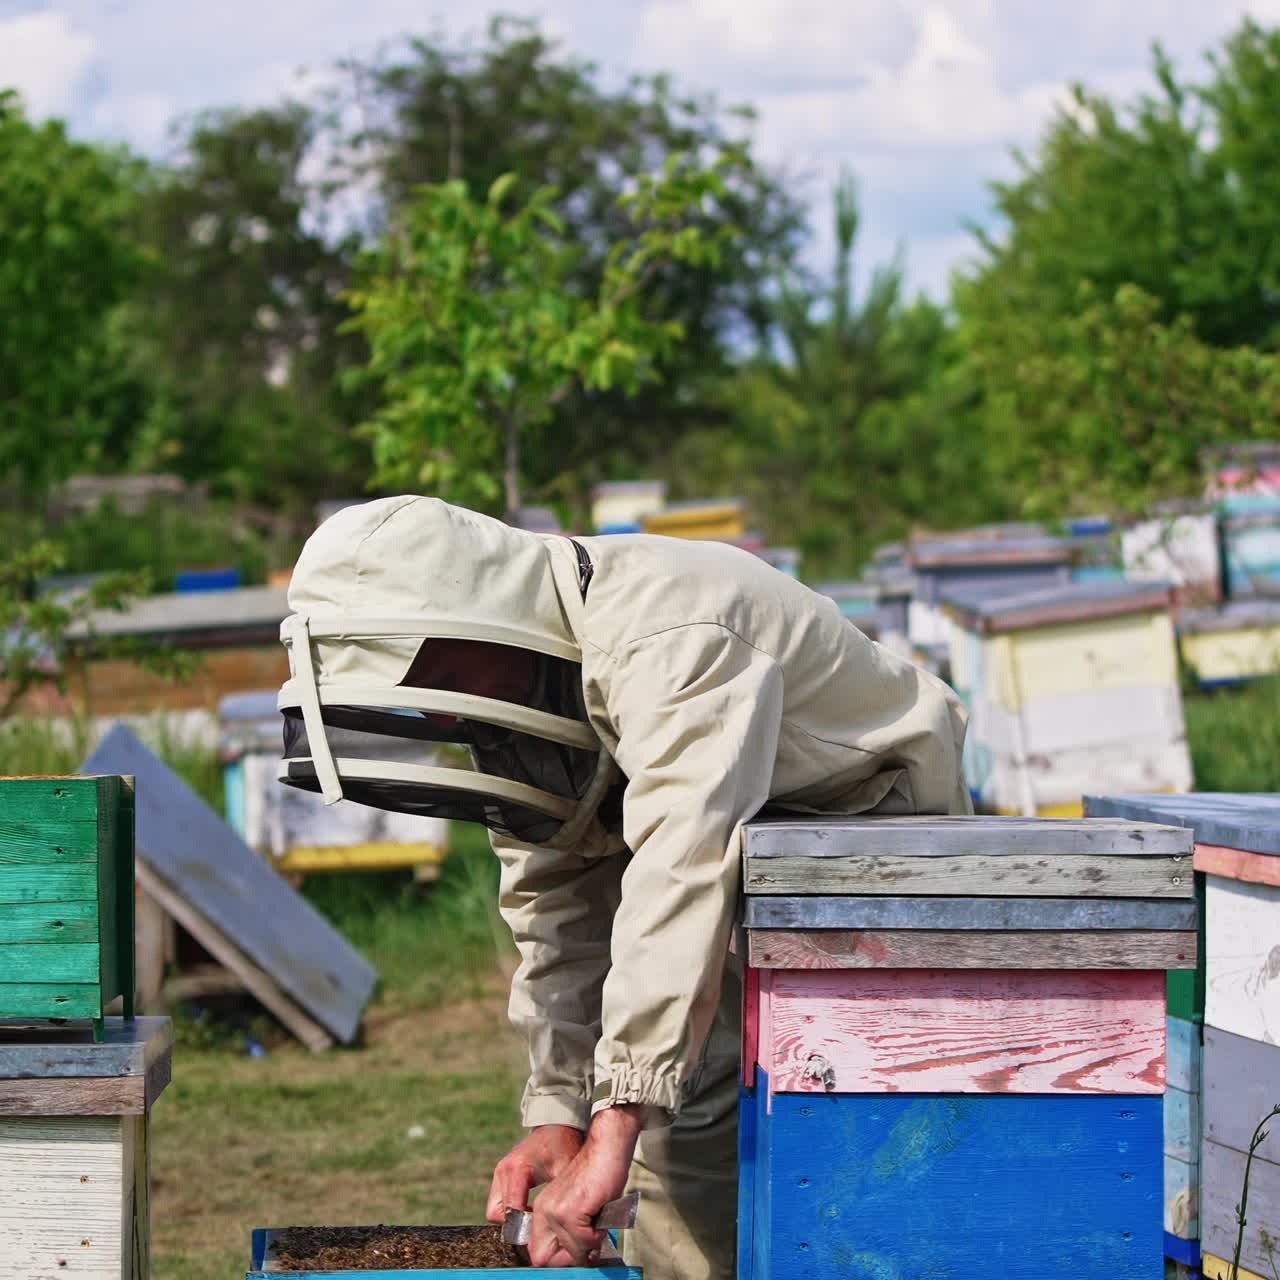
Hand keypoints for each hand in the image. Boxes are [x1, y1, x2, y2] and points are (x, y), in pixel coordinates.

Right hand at [486, 1125, 583, 1222]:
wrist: (556, 1126)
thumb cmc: (563, 1147)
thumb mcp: (565, 1172)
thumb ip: (558, 1197)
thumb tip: (559, 1225)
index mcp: (517, 1169)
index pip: (510, 1211)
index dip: (523, 1227)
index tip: (540, 1230)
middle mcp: (503, 1170)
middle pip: (496, 1215)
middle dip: (514, 1224)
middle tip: (536, 1225)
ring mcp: (499, 1171)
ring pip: (494, 1210)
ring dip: (511, 1217)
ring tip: (534, 1215)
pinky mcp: (500, 1174)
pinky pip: (498, 1202)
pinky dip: (510, 1209)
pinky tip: (529, 1207)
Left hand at [527, 1105, 644, 1266]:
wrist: (607, 1147)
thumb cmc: (599, 1176)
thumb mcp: (579, 1207)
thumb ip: (570, 1232)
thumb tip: (579, 1259)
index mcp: (542, 1210)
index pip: (536, 1253)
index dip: (558, 1258)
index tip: (579, 1248)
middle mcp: (542, 1210)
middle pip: (542, 1259)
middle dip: (569, 1258)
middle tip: (589, 1240)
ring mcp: (554, 1210)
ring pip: (566, 1254)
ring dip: (587, 1247)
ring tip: (598, 1223)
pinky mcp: (569, 1210)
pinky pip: (582, 1243)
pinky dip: (596, 1238)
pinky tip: (600, 1216)